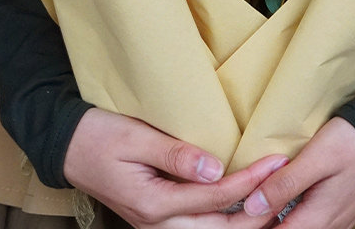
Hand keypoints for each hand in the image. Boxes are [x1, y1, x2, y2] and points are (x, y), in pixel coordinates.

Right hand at [63, 107, 288, 227]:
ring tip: (274, 203)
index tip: (276, 162)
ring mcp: (156, 226)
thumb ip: (175, 154)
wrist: (67, 146)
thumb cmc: (99, 135)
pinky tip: (242, 208)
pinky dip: (224, 219)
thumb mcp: (136, 137)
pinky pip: (199, 226)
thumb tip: (216, 168)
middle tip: (287, 188)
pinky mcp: (157, 219)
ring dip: (244, 222)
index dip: (250, 181)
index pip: (215, 196)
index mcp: (153, 203)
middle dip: (257, 212)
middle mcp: (157, 224)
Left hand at [242, 118, 354, 228]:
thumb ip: (285, 184)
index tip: (240, 210)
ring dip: (278, 218)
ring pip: (299, 228)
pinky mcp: (341, 212)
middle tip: (247, 202)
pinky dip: (293, 215)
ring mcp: (337, 222)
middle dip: (265, 220)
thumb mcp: (315, 157)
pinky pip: (312, 223)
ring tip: (261, 199)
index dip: (255, 224)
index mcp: (318, 218)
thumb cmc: (351, 142)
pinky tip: (283, 199)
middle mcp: (328, 227)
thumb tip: (252, 207)